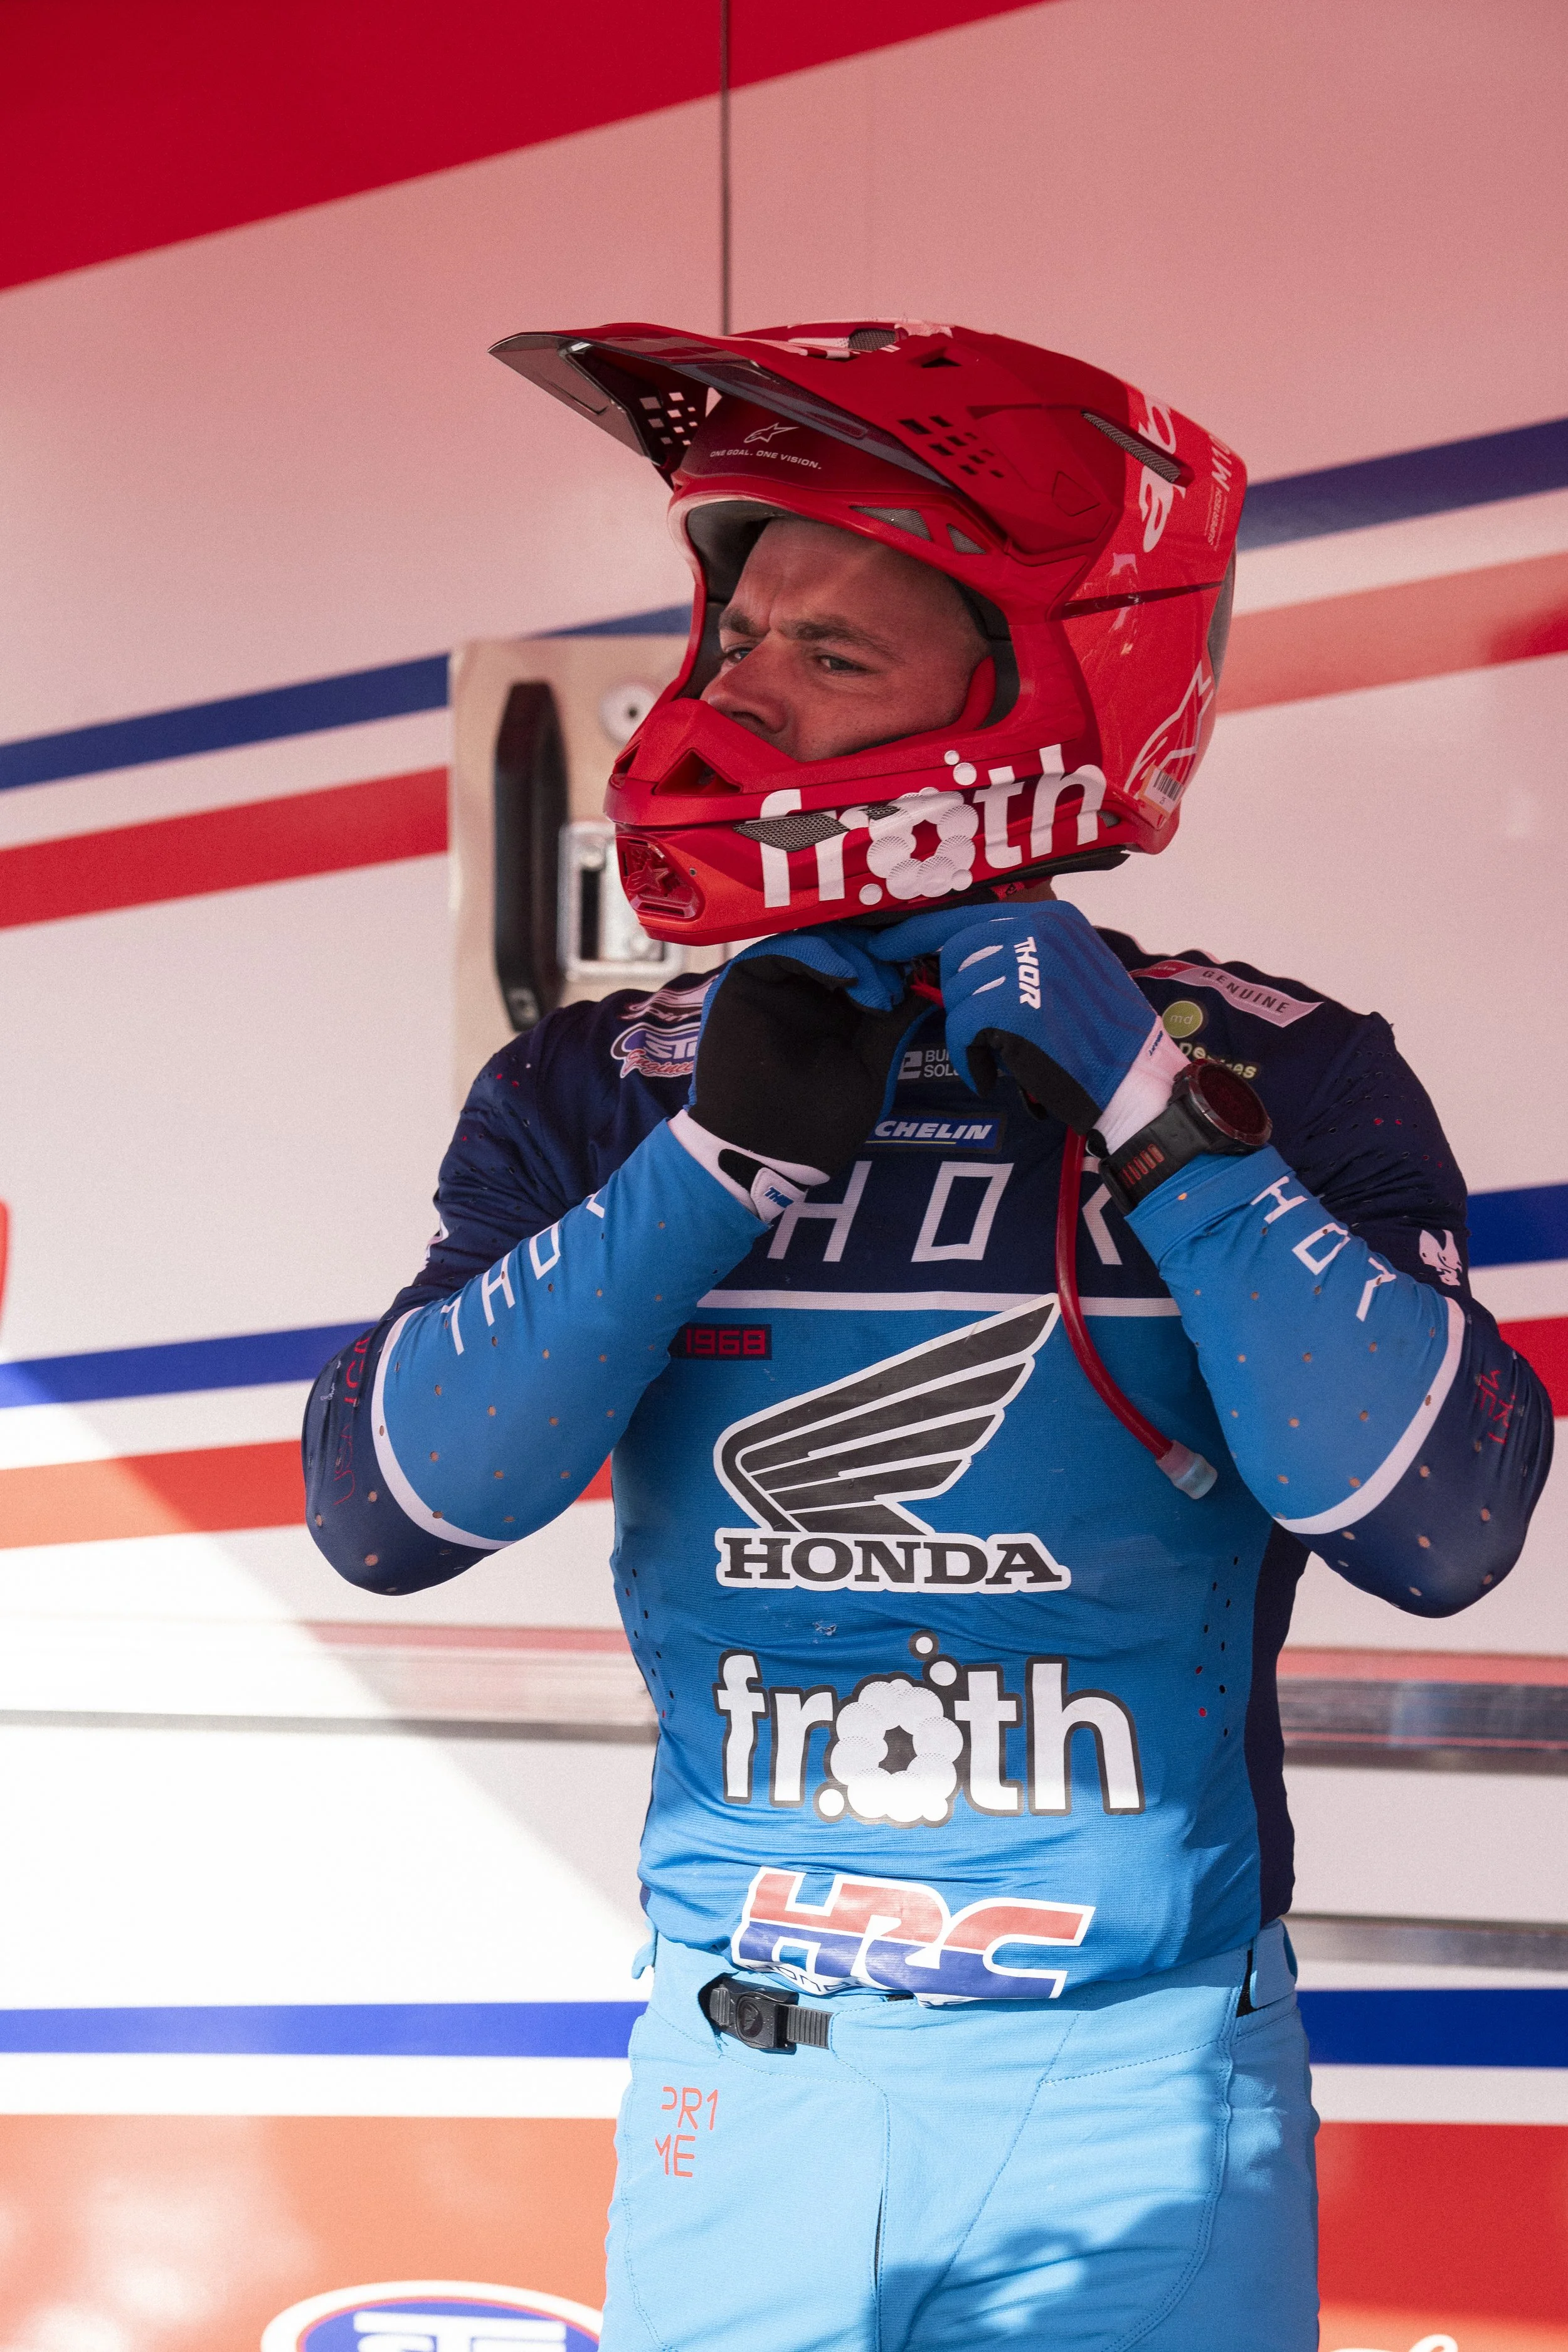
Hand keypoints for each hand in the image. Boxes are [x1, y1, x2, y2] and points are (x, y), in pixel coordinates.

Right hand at [691, 934, 922, 1176]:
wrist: (761, 1157)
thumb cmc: (817, 1125)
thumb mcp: (870, 1069)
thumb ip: (893, 1026)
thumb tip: (929, 986)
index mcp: (838, 1009)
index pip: (870, 961)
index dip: (899, 957)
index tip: (932, 964)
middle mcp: (807, 989)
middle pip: (847, 942)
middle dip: (882, 952)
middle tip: (907, 974)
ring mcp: (776, 983)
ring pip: (819, 939)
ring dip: (857, 956)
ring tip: (879, 992)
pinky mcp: (746, 981)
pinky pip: (783, 949)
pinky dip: (820, 954)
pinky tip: (849, 977)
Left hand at [935, 904, 1175, 1136]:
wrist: (1134, 1081)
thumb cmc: (1099, 1038)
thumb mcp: (1068, 971)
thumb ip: (1022, 952)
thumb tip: (953, 956)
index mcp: (1053, 916)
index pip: (967, 913)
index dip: (919, 933)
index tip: (885, 946)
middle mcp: (1040, 928)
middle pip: (956, 954)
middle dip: (958, 996)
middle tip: (984, 1028)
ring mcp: (1029, 963)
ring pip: (957, 994)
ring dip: (970, 1033)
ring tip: (1005, 1053)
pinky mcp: (1015, 1005)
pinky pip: (962, 1030)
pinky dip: (969, 1060)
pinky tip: (992, 1075)